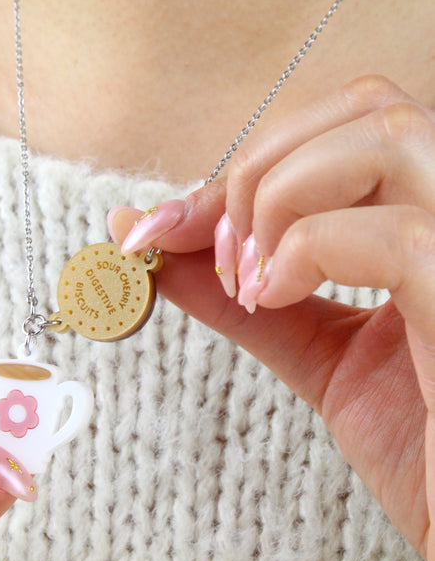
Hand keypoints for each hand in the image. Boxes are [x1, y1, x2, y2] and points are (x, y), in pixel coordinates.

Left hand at [109, 76, 434, 560]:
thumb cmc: (427, 455)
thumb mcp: (323, 360)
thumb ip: (248, 297)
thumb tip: (153, 244)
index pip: (349, 129)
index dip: (247, 164)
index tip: (160, 228)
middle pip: (370, 105)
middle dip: (262, 165)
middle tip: (220, 255)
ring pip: (388, 138)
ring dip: (281, 196)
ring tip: (252, 281)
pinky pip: (398, 235)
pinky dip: (309, 249)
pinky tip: (276, 298)